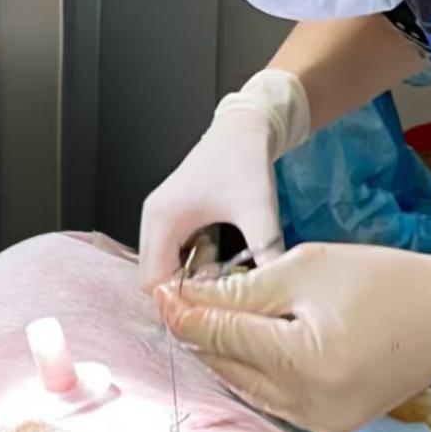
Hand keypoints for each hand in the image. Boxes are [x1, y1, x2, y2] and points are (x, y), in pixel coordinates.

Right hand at [137, 69, 309, 288]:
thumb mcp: (259, 210)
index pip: (152, 281)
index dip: (180, 300)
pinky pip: (172, 254)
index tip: (212, 304)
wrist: (245, 127)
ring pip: (163, 267)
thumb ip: (267, 252)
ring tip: (222, 269)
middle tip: (220, 287)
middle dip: (185, 290)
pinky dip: (192, 263)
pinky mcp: (172, 218)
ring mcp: (160, 219)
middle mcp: (153, 220)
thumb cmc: (245, 160)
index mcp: (162, 219)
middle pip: (153, 277)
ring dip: (189, 276)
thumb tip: (278, 289)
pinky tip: (219, 256)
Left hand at [156, 243, 430, 431]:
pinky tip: (241, 345)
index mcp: (307, 360)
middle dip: (199, 332)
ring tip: (205, 317)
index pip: (224, 337)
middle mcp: (311, 402)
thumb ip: (240, 291)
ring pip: (244, 386)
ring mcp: (321, 422)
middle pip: (228, 367)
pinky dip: (252, 372)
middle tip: (178, 298)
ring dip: (221, 354)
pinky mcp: (330, 428)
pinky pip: (271, 399)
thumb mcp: (305, 269)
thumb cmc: (381, 279)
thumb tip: (182, 301)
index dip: (185, 313)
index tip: (159, 291)